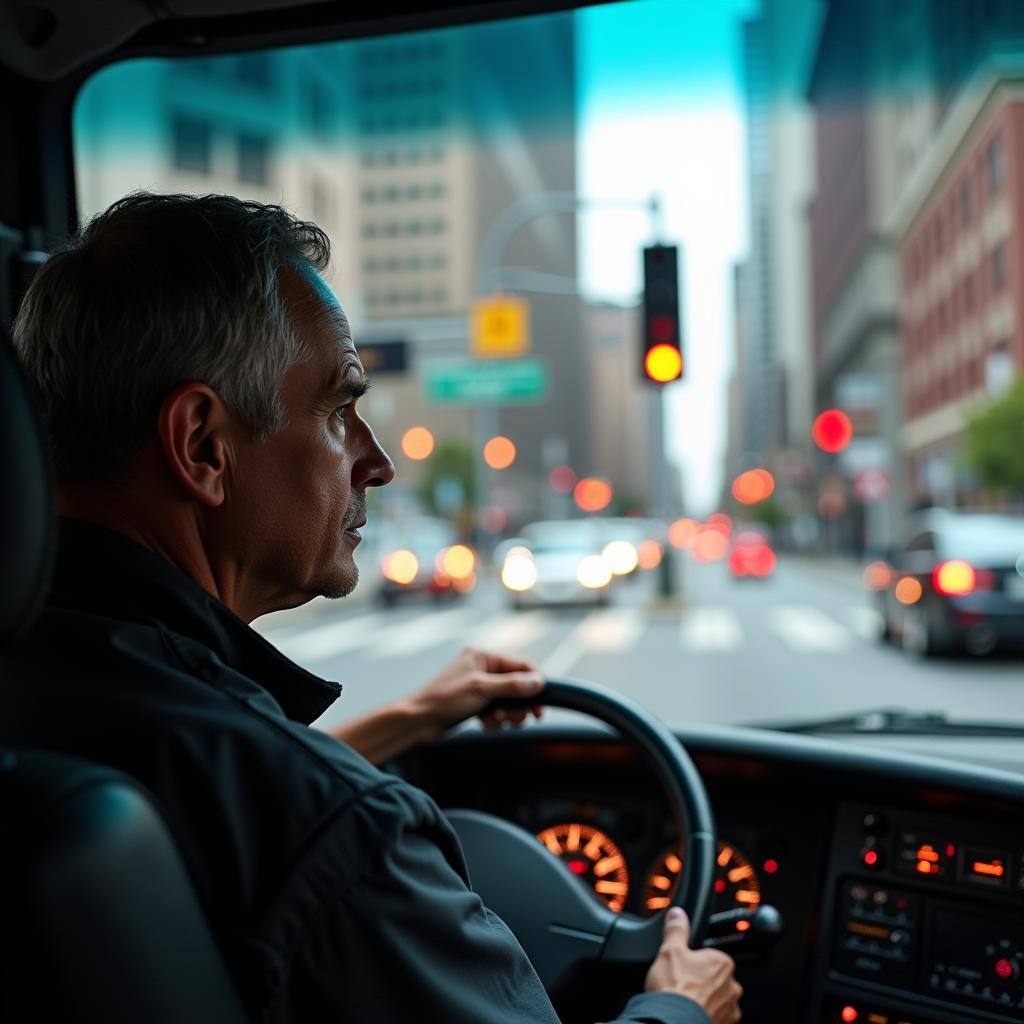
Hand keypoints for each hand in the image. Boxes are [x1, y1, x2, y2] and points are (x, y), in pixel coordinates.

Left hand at [408, 646, 544, 742]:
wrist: (418, 720)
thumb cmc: (444, 699)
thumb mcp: (481, 690)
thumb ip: (512, 685)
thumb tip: (539, 682)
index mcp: (483, 656)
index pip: (521, 664)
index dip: (534, 682)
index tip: (542, 702)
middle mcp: (482, 668)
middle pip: (517, 684)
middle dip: (519, 703)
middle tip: (521, 718)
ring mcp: (478, 685)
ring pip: (508, 700)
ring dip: (507, 714)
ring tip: (500, 722)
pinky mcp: (474, 702)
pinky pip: (496, 710)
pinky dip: (495, 720)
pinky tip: (487, 725)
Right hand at [645, 908, 741, 1023]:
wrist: (673, 1022)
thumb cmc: (674, 988)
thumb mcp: (670, 950)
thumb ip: (676, 930)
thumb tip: (677, 914)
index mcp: (722, 963)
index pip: (710, 958)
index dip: (694, 964)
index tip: (682, 970)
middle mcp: (732, 987)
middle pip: (715, 980)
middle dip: (701, 983)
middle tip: (681, 987)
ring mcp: (729, 1010)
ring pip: (717, 1001)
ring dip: (705, 1002)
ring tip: (684, 1003)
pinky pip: (716, 1018)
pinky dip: (705, 1016)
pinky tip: (690, 1015)